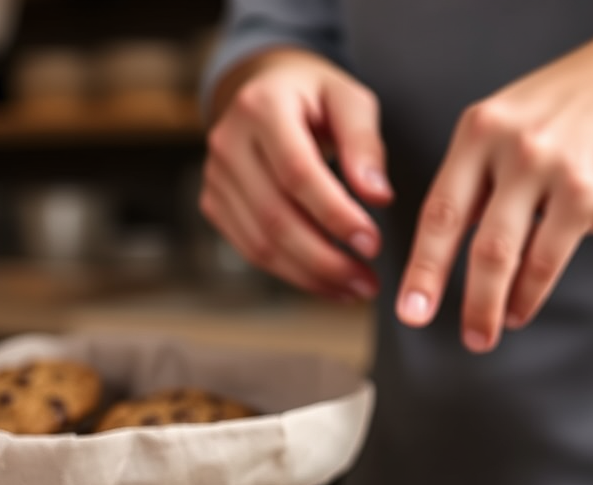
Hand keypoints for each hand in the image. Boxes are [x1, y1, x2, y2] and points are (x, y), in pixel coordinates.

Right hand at [200, 49, 393, 300]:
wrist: (263, 90)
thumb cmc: (314, 96)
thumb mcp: (349, 100)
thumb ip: (365, 144)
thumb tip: (378, 197)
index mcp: (261, 107)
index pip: (297, 173)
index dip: (334, 215)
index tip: (372, 244)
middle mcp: (228, 143)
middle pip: (275, 218)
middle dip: (325, 259)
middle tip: (368, 283)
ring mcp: (215, 178)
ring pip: (261, 245)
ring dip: (311, 275)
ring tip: (354, 287)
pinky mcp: (214, 204)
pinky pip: (252, 251)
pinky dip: (292, 273)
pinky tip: (327, 282)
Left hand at [396, 11, 592, 351]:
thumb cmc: (569, 107)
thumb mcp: (506, 123)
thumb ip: (475, 177)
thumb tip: (442, 245)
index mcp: (477, 133)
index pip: (438, 211)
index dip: (421, 268)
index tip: (410, 308)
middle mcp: (510, 147)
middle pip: (471, 241)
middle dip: (459, 299)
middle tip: (452, 335)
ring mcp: (551, 169)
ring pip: (507, 257)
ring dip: (492, 306)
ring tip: (486, 331)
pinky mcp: (588, 191)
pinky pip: (548, 259)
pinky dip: (530, 294)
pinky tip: (520, 308)